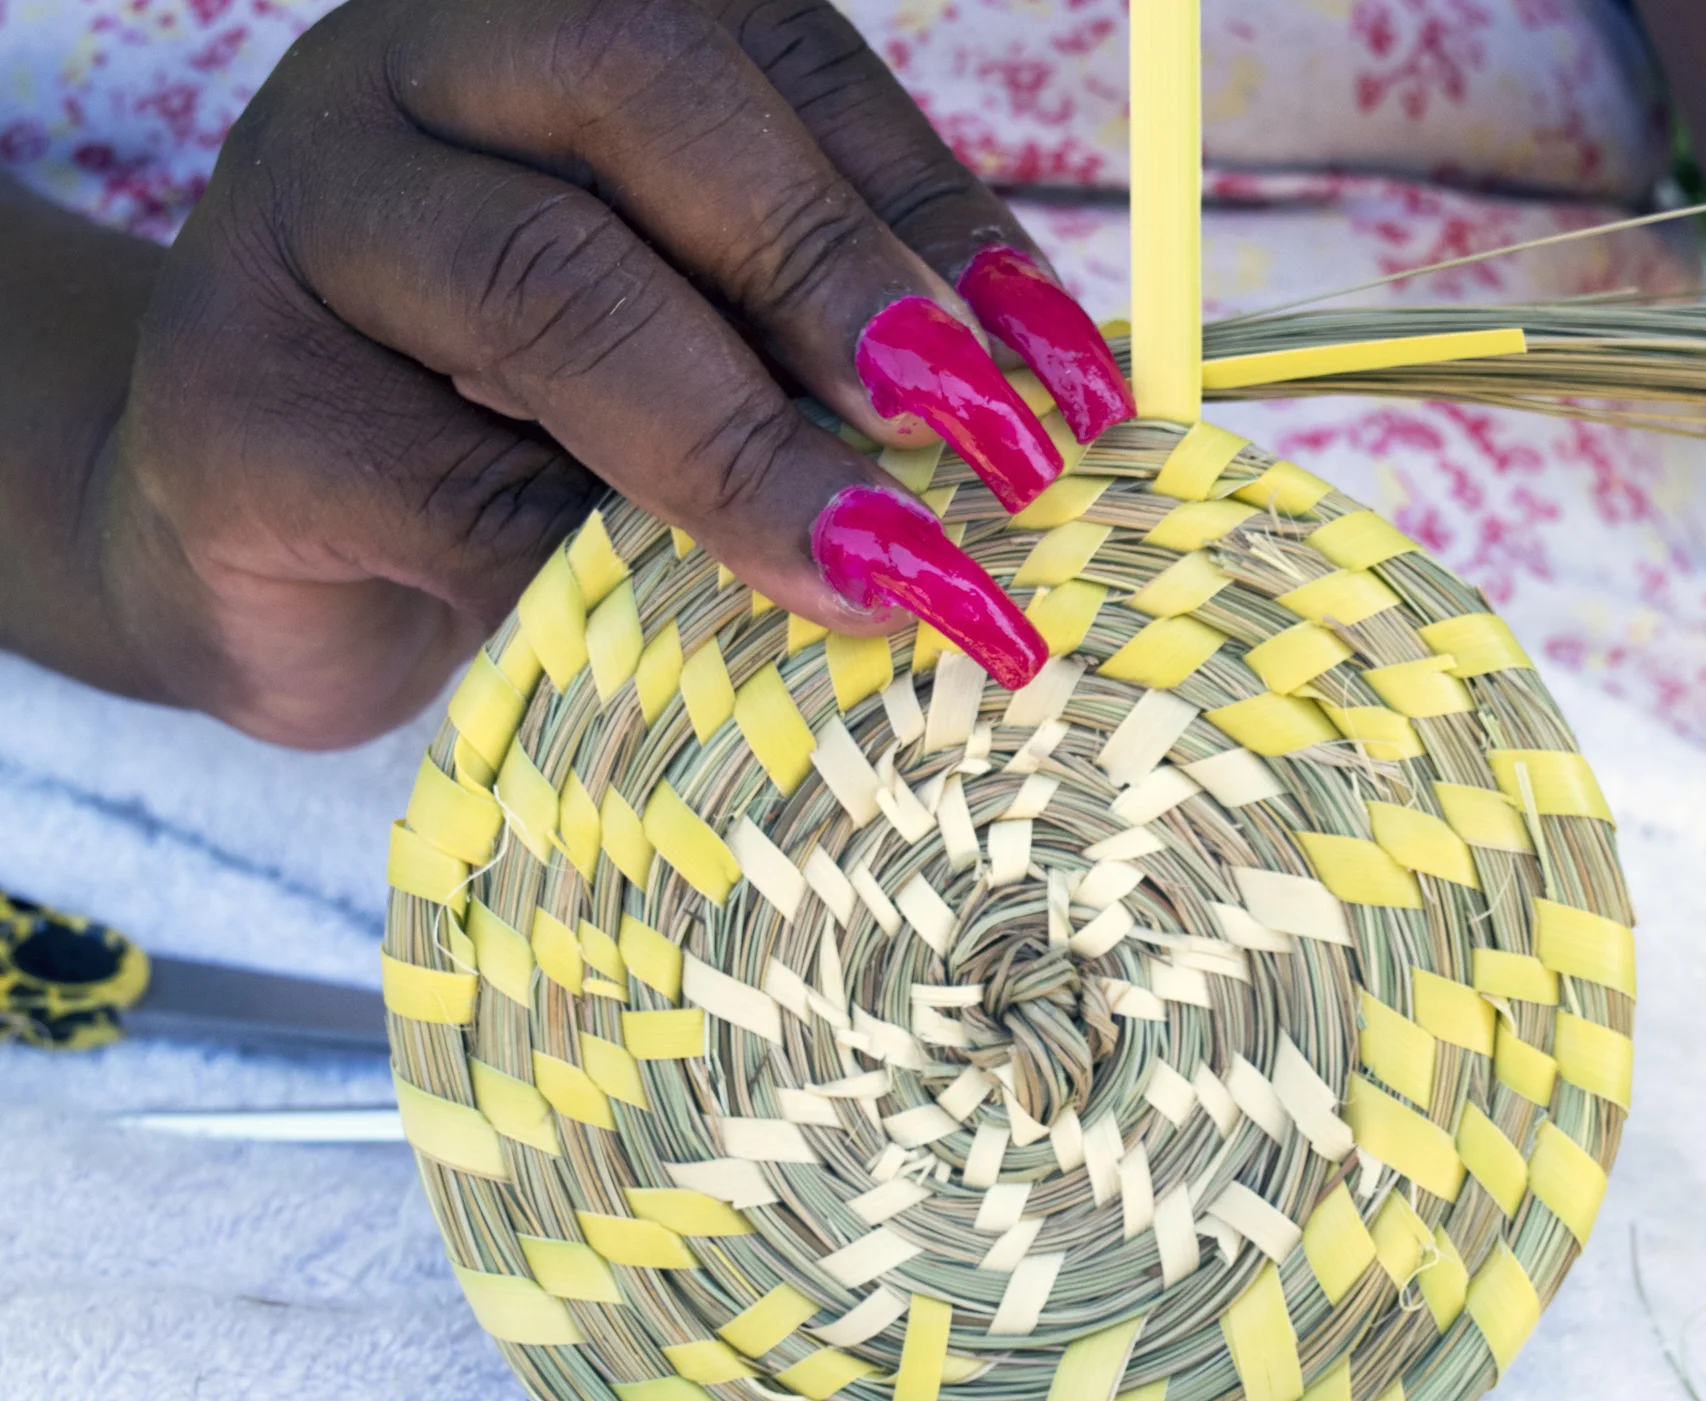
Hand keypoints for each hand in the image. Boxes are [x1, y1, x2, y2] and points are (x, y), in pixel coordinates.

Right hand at [65, 0, 1133, 746]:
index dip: (941, 210)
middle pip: (650, 98)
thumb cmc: (523, 441)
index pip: (785, 60)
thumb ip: (819, 352)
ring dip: (745, 440)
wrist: (256, 548)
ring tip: (889, 566)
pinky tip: (664, 637)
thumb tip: (1034, 426)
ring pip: (545, 277)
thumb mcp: (698, 360)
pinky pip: (444, 483)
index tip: (1073, 378)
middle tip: (987, 442)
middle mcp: (423, 71)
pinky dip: (586, 569)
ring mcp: (300, 216)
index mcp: (564, 29)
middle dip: (840, 276)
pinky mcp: (234, 403)